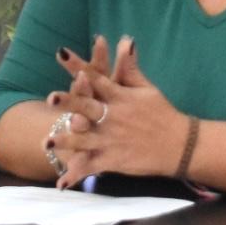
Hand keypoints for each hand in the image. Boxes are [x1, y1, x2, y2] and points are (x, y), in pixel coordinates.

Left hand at [44, 36, 191, 189]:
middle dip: (69, 103)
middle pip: (88, 107)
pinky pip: (92, 168)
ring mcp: (112, 140)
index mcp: (120, 97)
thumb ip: (130, 68)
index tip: (62, 54)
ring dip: (65, 141)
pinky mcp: (114, 160)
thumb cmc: (162, 113)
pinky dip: (76, 175)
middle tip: (51, 98)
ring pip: (84, 140)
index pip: (96, 77)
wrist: (179, 144)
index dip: (78, 65)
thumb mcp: (147, 89)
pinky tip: (61, 184)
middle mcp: (114, 117)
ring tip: (45, 143)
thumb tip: (126, 40)